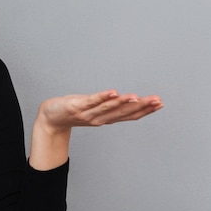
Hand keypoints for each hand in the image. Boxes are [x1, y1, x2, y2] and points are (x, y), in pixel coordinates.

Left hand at [38, 90, 162, 133]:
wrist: (49, 118)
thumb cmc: (73, 111)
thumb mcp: (95, 109)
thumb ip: (110, 107)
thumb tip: (128, 101)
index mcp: (105, 119)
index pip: (128, 115)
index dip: (145, 110)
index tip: (160, 104)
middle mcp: (98, 119)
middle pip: (122, 113)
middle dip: (141, 107)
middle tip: (157, 101)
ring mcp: (87, 113)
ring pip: (108, 108)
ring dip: (123, 103)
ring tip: (137, 97)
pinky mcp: (76, 106)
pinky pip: (91, 102)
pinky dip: (102, 98)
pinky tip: (113, 92)